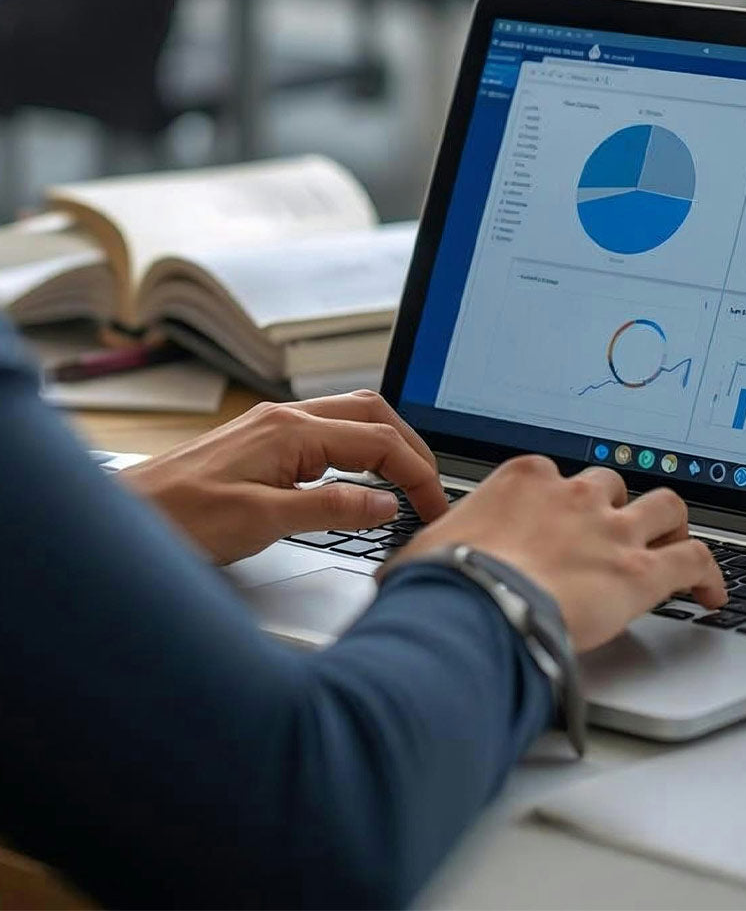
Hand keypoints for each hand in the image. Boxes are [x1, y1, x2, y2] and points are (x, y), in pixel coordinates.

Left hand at [120, 391, 447, 564]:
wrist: (120, 519)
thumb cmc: (176, 519)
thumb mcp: (262, 522)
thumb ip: (331, 510)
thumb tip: (385, 503)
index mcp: (290, 430)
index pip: (378, 441)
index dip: (416, 474)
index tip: (433, 507)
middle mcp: (284, 418)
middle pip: (372, 414)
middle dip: (411, 448)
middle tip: (430, 490)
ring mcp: (272, 427)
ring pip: (351, 418)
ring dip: (386, 444)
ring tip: (406, 482)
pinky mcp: (261, 443)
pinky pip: (327, 433)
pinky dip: (358, 451)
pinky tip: (359, 479)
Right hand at [380, 455, 725, 651]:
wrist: (471, 609)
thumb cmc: (441, 585)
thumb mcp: (428, 551)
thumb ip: (440, 548)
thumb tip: (419, 569)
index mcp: (523, 480)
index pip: (555, 477)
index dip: (563, 501)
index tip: (563, 519)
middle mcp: (573, 494)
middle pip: (613, 484)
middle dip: (618, 506)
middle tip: (619, 533)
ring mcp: (611, 529)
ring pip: (666, 506)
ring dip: (672, 525)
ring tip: (674, 547)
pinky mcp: (640, 570)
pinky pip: (694, 559)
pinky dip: (709, 574)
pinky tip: (713, 595)